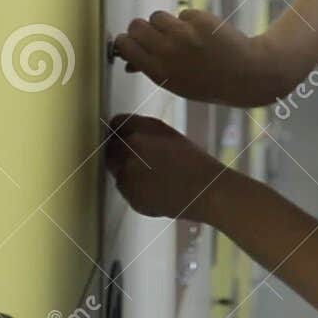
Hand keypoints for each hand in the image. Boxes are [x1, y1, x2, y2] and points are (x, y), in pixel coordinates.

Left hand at [105, 115, 227, 220]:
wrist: (206, 191)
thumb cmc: (194, 164)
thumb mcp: (169, 137)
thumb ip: (143, 133)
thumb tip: (123, 135)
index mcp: (142, 129)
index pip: (117, 123)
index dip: (119, 132)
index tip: (121, 137)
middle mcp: (131, 147)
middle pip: (111, 148)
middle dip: (120, 154)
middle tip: (140, 162)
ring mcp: (128, 172)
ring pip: (117, 171)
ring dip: (128, 173)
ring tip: (155, 178)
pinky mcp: (130, 194)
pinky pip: (126, 190)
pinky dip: (136, 191)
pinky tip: (157, 190)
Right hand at [113, 9, 283, 105]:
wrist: (245, 74)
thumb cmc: (208, 81)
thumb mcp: (175, 84)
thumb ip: (150, 70)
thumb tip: (128, 61)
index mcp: (158, 71)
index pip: (125, 45)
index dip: (125, 41)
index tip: (130, 41)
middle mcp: (168, 52)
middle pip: (136, 26)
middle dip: (142, 29)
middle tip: (153, 34)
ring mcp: (184, 34)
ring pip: (157, 16)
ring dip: (165, 23)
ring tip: (180, 34)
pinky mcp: (199, 20)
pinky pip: (182, 13)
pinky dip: (189, 21)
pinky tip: (201, 34)